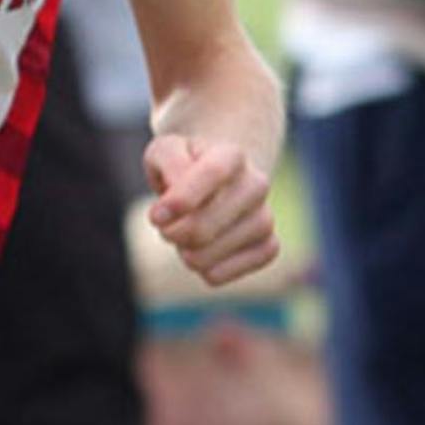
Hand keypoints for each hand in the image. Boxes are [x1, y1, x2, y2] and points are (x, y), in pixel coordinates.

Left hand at [143, 134, 277, 285]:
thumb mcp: (164, 151)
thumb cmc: (183, 164)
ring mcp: (266, 217)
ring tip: (184, 235)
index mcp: (231, 155)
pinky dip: (205, 270)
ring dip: (185, 252)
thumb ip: (168, 164)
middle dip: (172, 232)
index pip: (213, 173)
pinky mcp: (268, 247)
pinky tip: (201, 254)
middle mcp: (256, 184)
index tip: (156, 216)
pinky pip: (225, 273)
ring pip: (211, 252)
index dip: (182, 198)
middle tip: (163, 226)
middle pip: (205, 225)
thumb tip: (174, 206)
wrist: (217, 179)